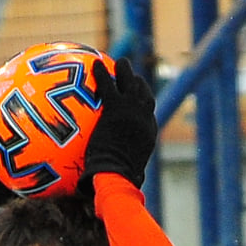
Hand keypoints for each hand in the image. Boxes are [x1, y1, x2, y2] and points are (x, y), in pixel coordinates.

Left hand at [81, 56, 157, 193]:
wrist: (117, 174)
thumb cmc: (121, 180)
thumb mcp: (132, 176)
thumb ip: (133, 173)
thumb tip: (134, 182)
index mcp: (149, 132)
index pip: (149, 112)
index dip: (144, 103)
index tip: (138, 97)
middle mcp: (143, 118)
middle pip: (144, 93)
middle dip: (138, 83)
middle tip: (130, 75)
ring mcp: (131, 110)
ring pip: (130, 82)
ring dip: (125, 70)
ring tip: (119, 62)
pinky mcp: (116, 108)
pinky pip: (108, 84)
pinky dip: (102, 72)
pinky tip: (96, 64)